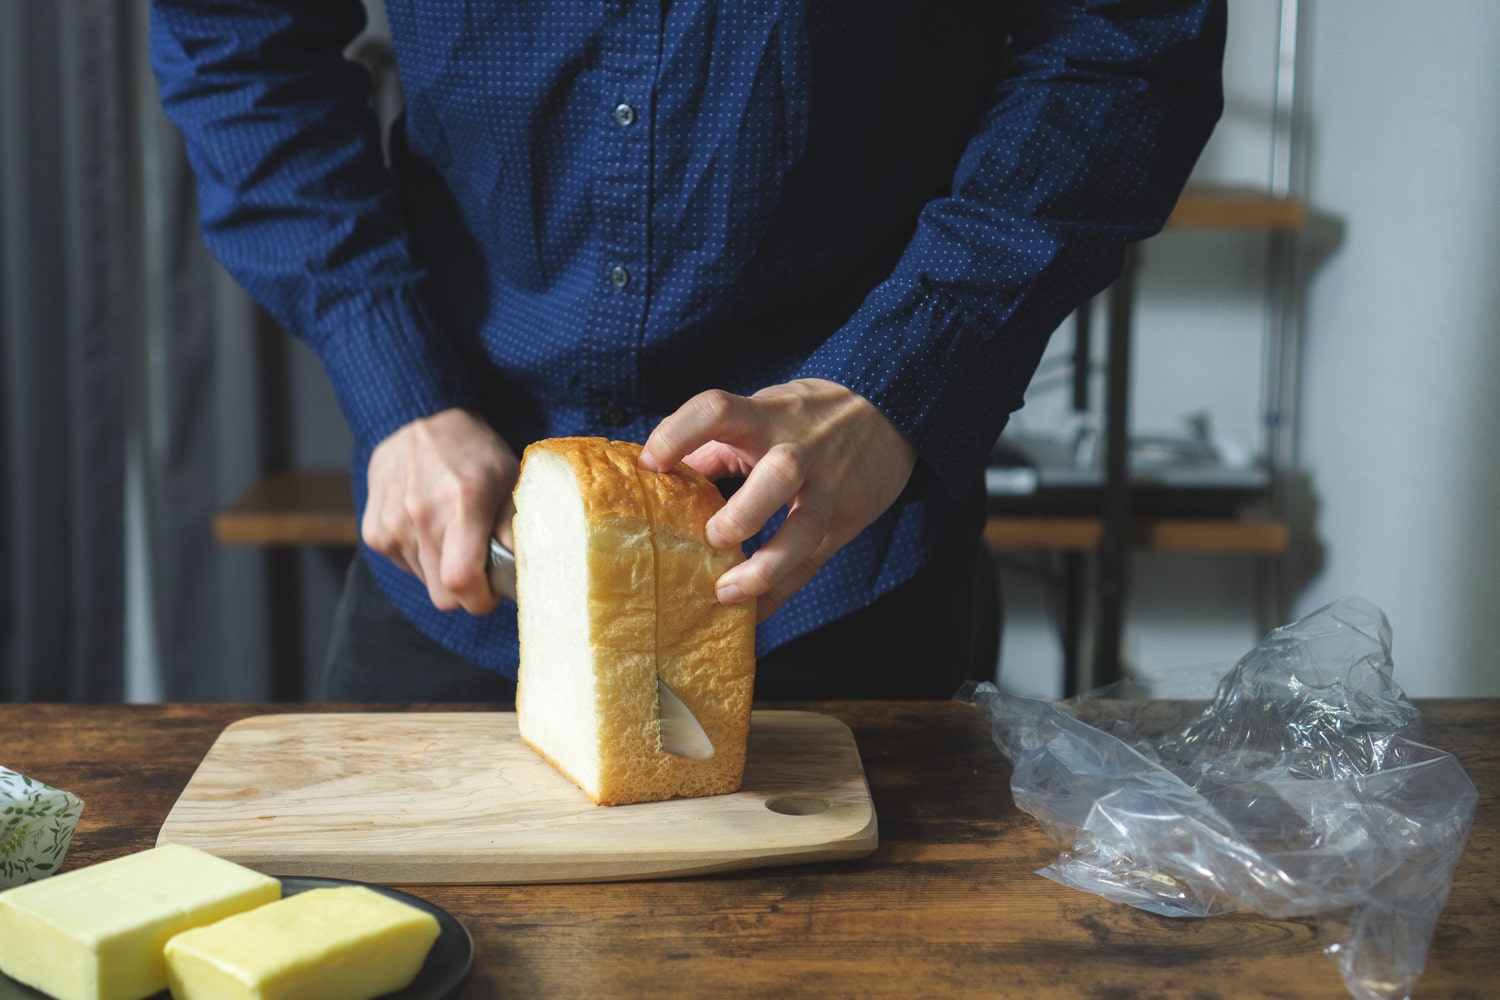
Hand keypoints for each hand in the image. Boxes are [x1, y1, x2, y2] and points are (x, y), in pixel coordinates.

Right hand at [362, 408, 518, 614]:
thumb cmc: (472, 451)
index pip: (460, 580)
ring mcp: (391, 524)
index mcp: (462, 502)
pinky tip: (429, 527)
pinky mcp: (373, 530)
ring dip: (441, 569)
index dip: (480, 599)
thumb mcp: (509, 477)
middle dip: (465, 591)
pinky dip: (420, 557)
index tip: (491, 592)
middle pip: (442, 595)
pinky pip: (404, 566)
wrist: (416, 420)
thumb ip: (516, 525)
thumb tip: (529, 568)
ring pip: (424, 582)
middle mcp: (421, 515)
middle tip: (478, 564)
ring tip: (451, 533)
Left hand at [640, 378, 916, 622]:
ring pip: (804, 530)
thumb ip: (715, 443)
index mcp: (766, 416)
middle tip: (712, 537)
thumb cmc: (807, 416)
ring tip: (727, 591)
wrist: (889, 412)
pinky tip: (752, 614)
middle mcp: (799, 450)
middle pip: (780, 474)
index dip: (679, 434)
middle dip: (744, 512)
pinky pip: (813, 563)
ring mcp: (827, 488)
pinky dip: (779, 592)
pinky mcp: (846, 520)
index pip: (718, 411)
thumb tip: (663, 480)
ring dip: (765, 566)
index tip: (650, 465)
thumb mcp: (764, 411)